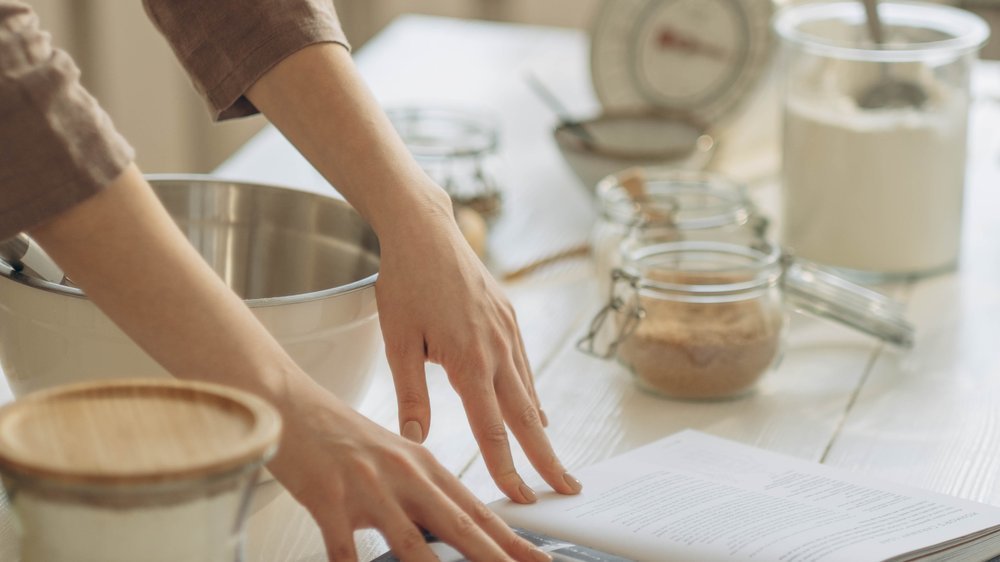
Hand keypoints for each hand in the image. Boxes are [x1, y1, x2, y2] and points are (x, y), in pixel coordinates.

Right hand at [268, 379, 551, 561]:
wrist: (288, 402)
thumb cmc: (341, 434)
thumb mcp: (392, 457)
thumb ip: (423, 489)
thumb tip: (450, 523)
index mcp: (425, 465)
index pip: (477, 511)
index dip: (512, 540)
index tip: (540, 560)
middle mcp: (405, 475)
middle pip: (460, 527)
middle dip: (497, 558)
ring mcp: (369, 488)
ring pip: (411, 543)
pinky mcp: (329, 499)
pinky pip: (344, 549)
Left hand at [375, 188, 581, 503]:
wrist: (424, 229)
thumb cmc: (404, 283)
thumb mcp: (398, 342)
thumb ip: (410, 395)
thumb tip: (415, 441)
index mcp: (468, 359)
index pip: (491, 427)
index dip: (505, 467)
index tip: (519, 497)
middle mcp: (497, 347)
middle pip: (526, 416)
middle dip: (547, 458)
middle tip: (568, 490)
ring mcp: (508, 330)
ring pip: (529, 391)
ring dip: (541, 431)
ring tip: (554, 462)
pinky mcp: (509, 317)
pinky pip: (525, 366)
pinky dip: (532, 395)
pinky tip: (535, 413)